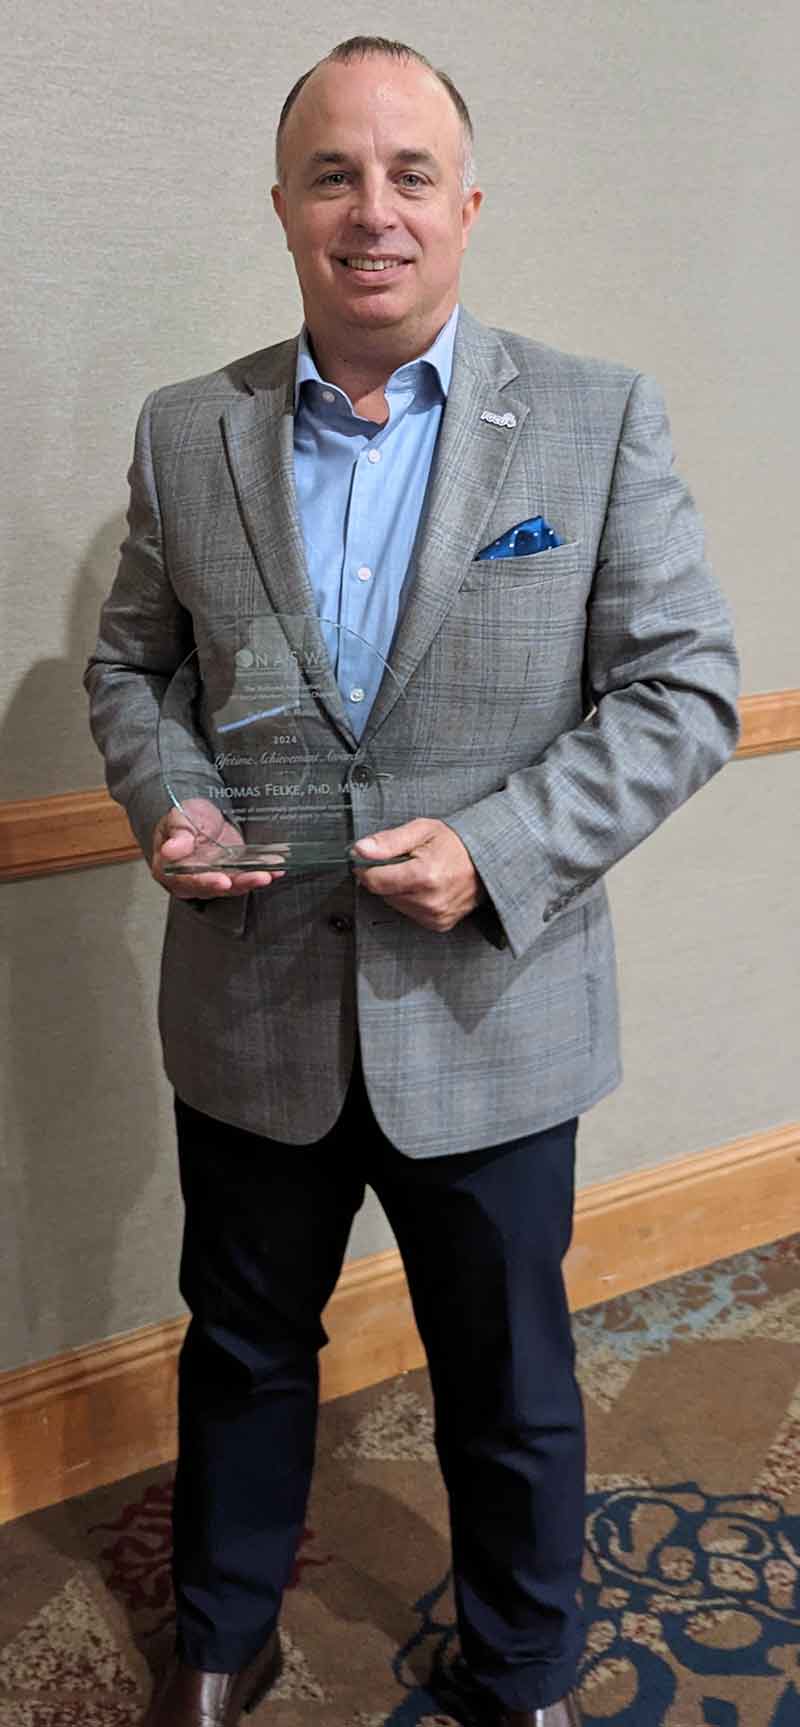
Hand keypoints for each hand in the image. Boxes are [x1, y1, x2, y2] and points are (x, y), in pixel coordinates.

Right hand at [151, 799, 279, 898]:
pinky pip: (245, 877)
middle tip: (257, 878)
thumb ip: (177, 835)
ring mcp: (212, 877)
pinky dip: (260, 873)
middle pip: (214, 887)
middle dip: (238, 884)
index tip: (221, 881)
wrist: (198, 815)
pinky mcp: (230, 872)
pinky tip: (276, 870)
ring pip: (233, 885)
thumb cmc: (183, 817)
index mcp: (170, 870)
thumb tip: (169, 851)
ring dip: (252, 881)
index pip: (187, 880)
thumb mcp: (177, 818)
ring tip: (268, 874)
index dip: (205, 882)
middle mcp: (191, 879)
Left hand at [352, 818, 483, 931]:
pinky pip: (410, 913)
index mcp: (423, 876)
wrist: (486, 859)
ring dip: (399, 889)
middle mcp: (429, 901)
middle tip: (406, 861)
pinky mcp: (439, 924)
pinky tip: (426, 887)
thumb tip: (360, 849)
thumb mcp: (421, 830)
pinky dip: (412, 900)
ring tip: (419, 873)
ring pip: (395, 904)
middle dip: (387, 876)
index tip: (370, 857)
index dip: (366, 867)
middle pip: (383, 893)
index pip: (374, 881)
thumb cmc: (455, 843)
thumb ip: (388, 841)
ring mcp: (435, 915)